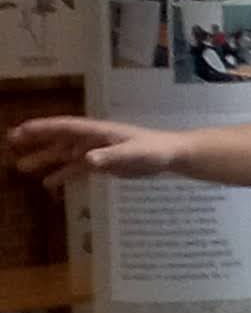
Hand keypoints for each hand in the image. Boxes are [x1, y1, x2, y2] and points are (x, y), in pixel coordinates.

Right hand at [11, 116, 185, 183]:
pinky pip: (78, 169)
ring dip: (45, 159)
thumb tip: (86, 160)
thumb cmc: (153, 150)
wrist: (171, 156)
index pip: (64, 128)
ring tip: (22, 168)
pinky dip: (63, 175)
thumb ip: (110, 157)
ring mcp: (98, 151)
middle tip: (12, 143)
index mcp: (97, 132)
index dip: (42, 129)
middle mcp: (93, 140)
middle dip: (37, 141)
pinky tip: (49, 184)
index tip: (20, 131)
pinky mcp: (104, 164)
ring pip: (65, 155)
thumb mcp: (132, 153)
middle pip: (60, 139)